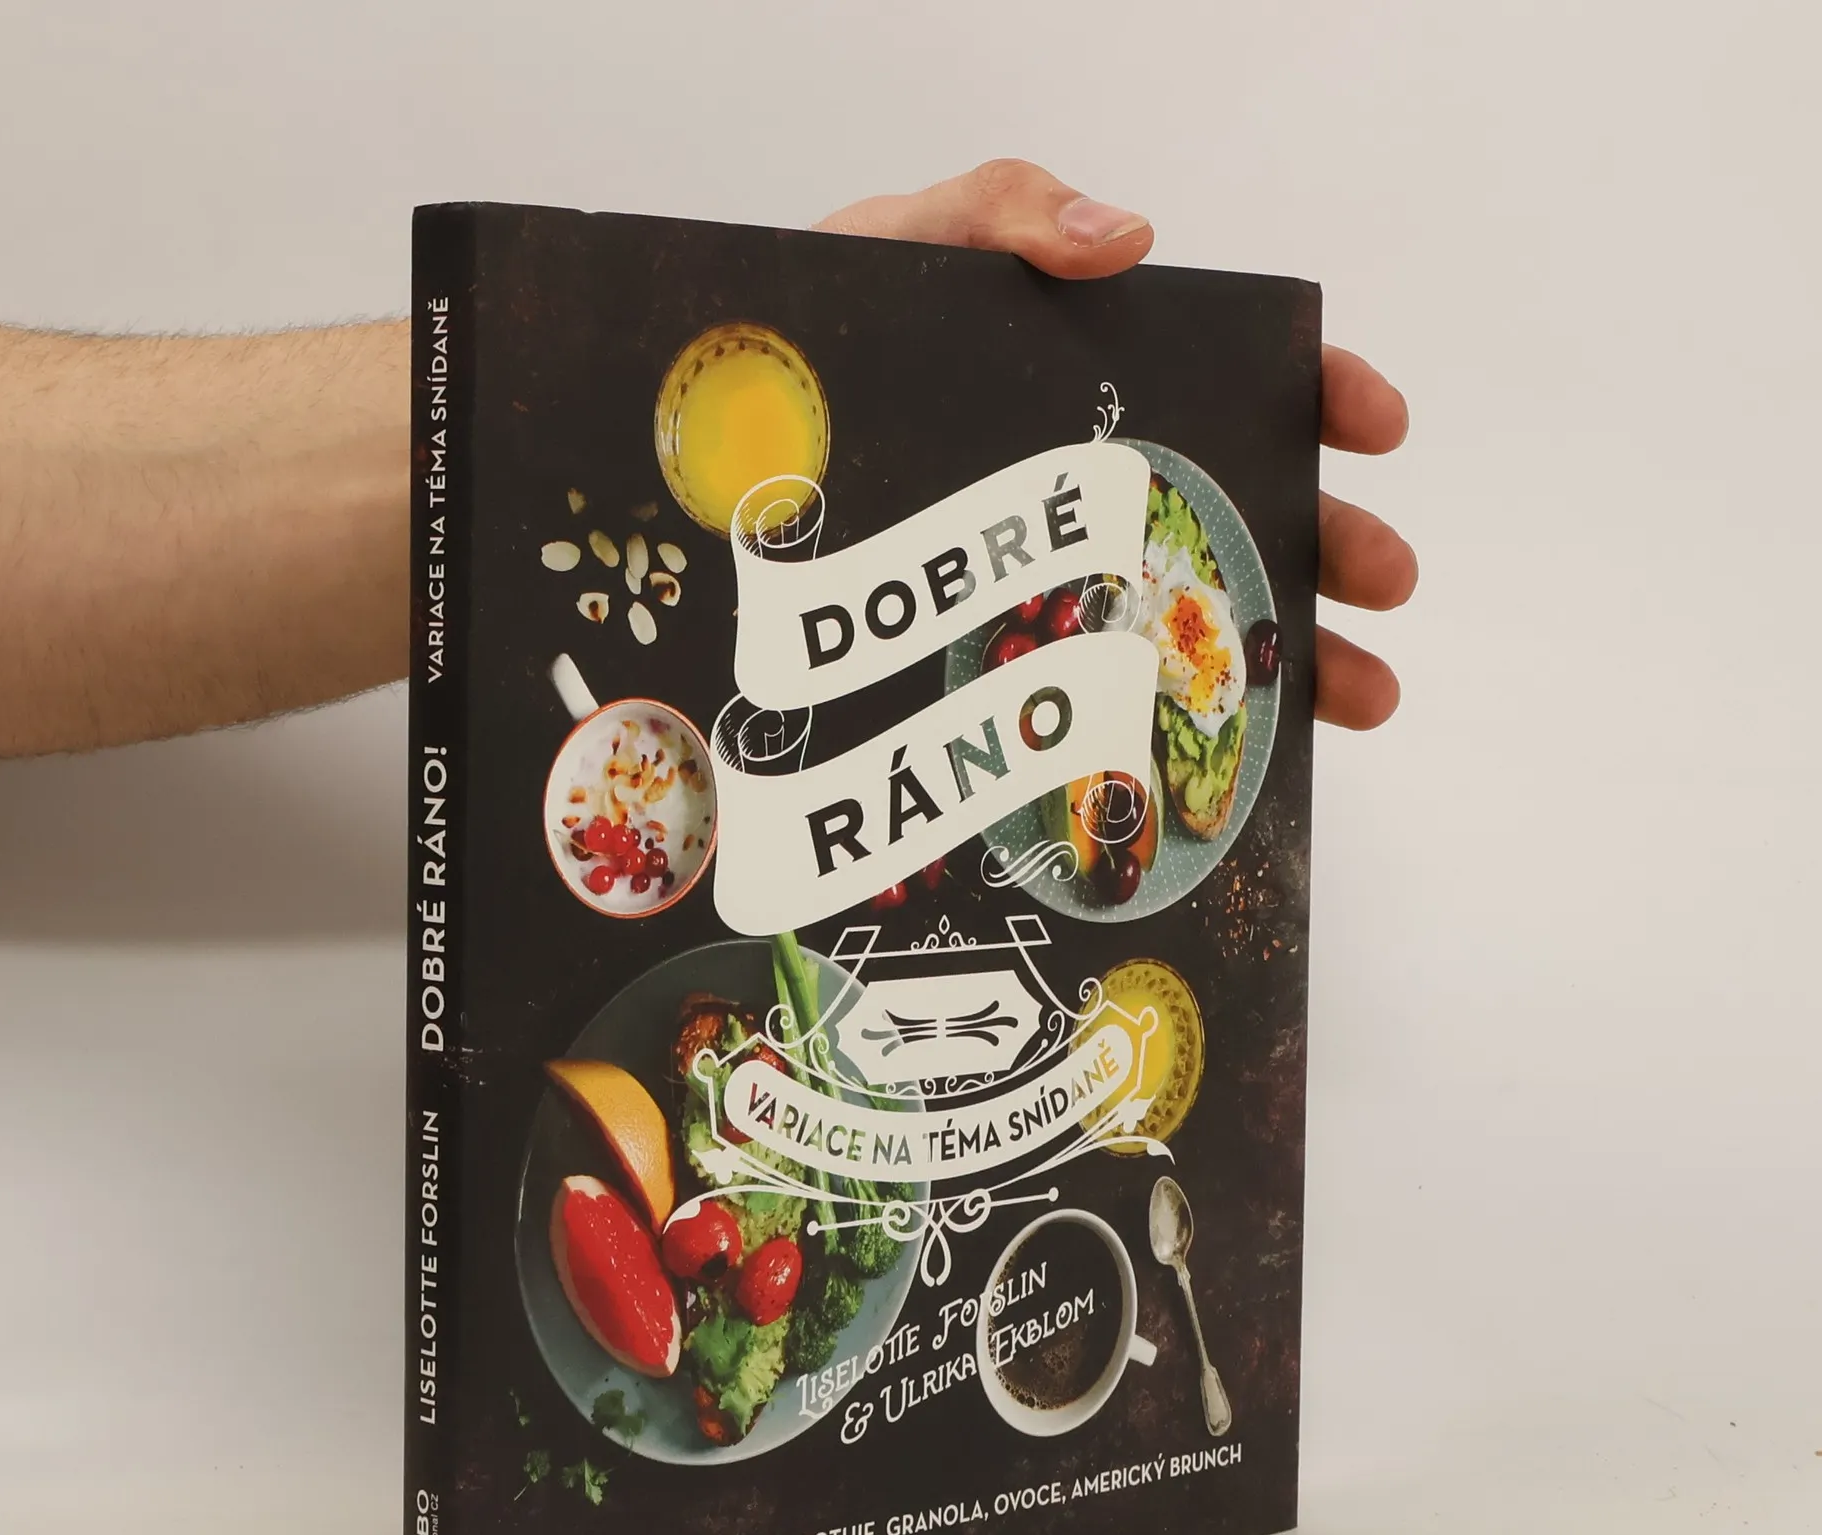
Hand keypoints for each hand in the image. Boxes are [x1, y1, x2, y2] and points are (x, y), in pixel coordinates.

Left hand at [818, 160, 1413, 730]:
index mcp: (1089, 385)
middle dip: (1330, 546)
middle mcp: (1090, 489)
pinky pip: (1104, 703)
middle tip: (1383, 581)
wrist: (707, 449)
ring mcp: (1054, 581)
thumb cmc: (810, 341)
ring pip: (1196, 623)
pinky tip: (1226, 767)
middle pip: (1241, 512)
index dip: (1317, 397)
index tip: (1374, 425)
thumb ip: (1000, 212)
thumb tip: (1129, 238)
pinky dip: (1173, 735)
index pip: (1236, 379)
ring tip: (1359, 698)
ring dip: (1293, 656)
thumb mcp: (896, 247)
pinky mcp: (1000, 662)